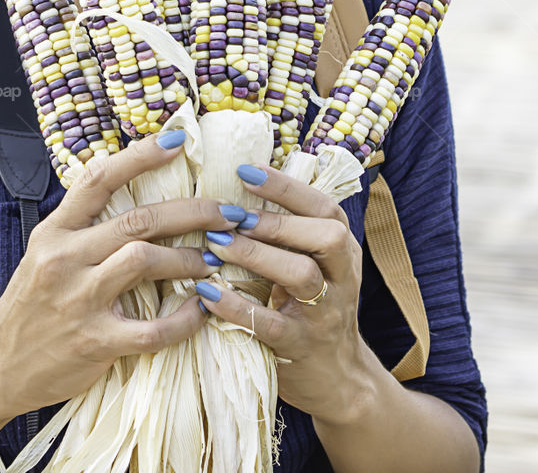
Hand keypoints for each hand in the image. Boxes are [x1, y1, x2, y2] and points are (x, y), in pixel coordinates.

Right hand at [0, 132, 243, 416]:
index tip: (177, 141)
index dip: (139, 156)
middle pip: (138, 220)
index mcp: (55, 231)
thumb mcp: (44, 253)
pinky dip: (184, 319)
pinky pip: (152, 329)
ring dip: (190, 259)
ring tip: (215, 261)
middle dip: (193, 213)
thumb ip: (82, 226)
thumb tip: (130, 192)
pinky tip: (201, 310)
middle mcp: (65, 258)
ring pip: (145, 262)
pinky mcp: (94, 342)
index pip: (98, 179)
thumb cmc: (31, 306)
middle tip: (228, 213)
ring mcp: (79, 300)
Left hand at [199, 164, 371, 426]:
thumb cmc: (309, 306)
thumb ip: (288, 232)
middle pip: (325, 237)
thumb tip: (235, 186)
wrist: (336, 378)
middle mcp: (341, 278)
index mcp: (343, 251)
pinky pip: (270, 324)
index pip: (326, 208)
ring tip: (217, 245)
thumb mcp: (312, 265)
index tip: (245, 171)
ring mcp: (324, 314)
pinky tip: (206, 292)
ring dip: (256, 255)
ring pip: (301, 275)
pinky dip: (236, 305)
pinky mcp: (300, 348)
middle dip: (275, 221)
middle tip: (232, 215)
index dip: (287, 187)